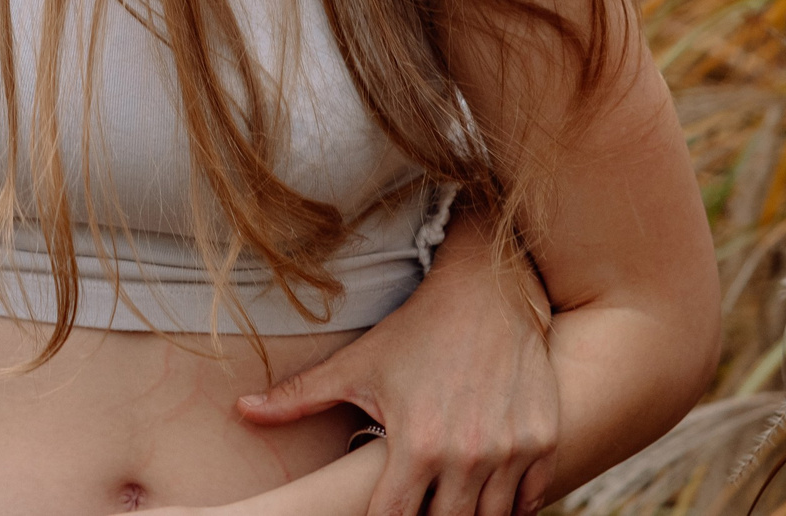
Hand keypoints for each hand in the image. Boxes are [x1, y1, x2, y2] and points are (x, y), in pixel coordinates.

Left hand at [236, 216, 556, 515]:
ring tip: (447, 502)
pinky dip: (511, 506)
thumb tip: (241, 412)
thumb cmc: (414, 330)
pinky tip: (488, 497)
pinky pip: (531, 500)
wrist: (487, 291)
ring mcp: (512, 450)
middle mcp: (470, 454)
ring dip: (468, 515)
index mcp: (418, 444)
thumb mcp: (356, 364)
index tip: (376, 515)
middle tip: (413, 502)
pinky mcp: (543, 440)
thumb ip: (298, 397)